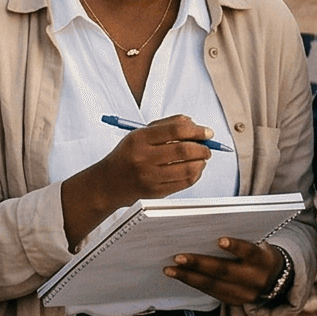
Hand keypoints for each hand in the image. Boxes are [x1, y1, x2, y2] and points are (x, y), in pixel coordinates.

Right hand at [62, 116, 222, 242]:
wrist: (109, 183)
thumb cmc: (128, 155)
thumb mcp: (139, 134)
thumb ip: (166, 125)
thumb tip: (193, 123)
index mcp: (139, 139)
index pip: (176, 130)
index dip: (197, 130)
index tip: (207, 132)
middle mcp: (143, 158)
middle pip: (184, 150)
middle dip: (203, 148)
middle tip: (207, 147)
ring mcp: (150, 177)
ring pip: (188, 169)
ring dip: (201, 162)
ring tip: (202, 159)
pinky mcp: (156, 192)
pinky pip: (185, 183)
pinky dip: (196, 175)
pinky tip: (194, 170)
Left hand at [167, 238, 281, 304]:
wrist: (279, 280)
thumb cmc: (260, 254)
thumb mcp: (259, 245)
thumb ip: (239, 242)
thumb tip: (205, 232)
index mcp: (263, 260)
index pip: (250, 252)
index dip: (236, 247)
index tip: (220, 240)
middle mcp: (256, 279)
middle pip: (225, 271)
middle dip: (199, 264)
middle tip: (178, 257)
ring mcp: (246, 295)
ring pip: (214, 286)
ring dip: (189, 277)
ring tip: (170, 270)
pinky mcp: (236, 303)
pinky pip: (212, 293)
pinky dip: (195, 283)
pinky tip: (181, 276)